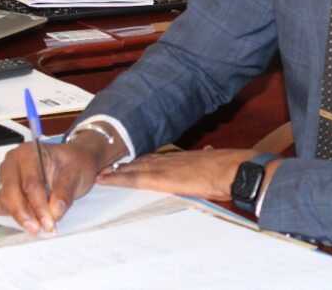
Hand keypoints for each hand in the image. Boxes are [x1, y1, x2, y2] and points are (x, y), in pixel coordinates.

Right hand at [0, 140, 101, 233]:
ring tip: (39, 225)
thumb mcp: (76, 173)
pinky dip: (16, 215)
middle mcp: (12, 163)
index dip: (39, 205)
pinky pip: (4, 207)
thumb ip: (65, 192)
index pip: (30, 183)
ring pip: (5, 202)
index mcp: (29, 152)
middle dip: (25, 214)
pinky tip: (33, 219)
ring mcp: (7, 176)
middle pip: (10, 193)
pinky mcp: (6, 190)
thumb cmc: (74, 162)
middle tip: (39, 228)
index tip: (50, 222)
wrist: (74, 161)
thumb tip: (55, 212)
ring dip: (21, 216)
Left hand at [96, 148, 260, 200]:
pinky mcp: (162, 178)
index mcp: (182, 157)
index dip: (139, 159)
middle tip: (102, 164)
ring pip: (133, 167)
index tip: (125, 159)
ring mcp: (164, 168)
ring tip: (98, 171)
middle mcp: (170, 159)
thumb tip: (208, 151)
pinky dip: (118, 178)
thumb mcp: (215, 158)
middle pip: (140, 160)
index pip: (155, 158)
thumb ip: (206, 156)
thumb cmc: (229, 167)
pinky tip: (105, 179)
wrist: (233, 170)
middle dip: (122, 163)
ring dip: (115, 170)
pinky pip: (135, 178)